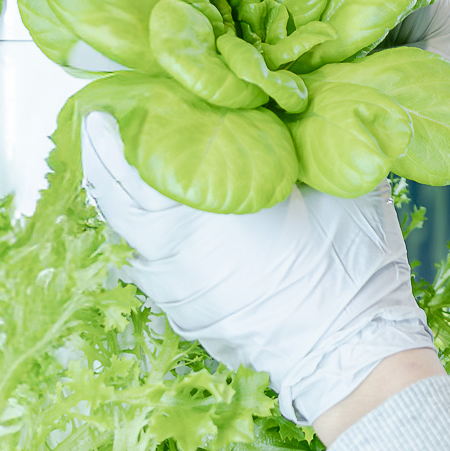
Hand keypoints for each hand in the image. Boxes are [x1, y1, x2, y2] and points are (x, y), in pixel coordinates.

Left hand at [81, 112, 437, 434]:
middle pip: (114, 201)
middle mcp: (174, 253)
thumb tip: (304, 98)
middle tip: (98, 126)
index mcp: (201, 214)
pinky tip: (158, 222)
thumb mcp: (337, 187)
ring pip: (128, 237)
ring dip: (122, 201)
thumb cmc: (345, 270)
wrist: (350, 352)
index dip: (112, 135)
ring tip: (122, 168)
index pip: (132, 167)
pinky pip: (149, 267)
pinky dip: (144, 238)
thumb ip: (314, 138)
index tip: (105, 108)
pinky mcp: (188, 315)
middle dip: (103, 162)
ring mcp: (175, 291)